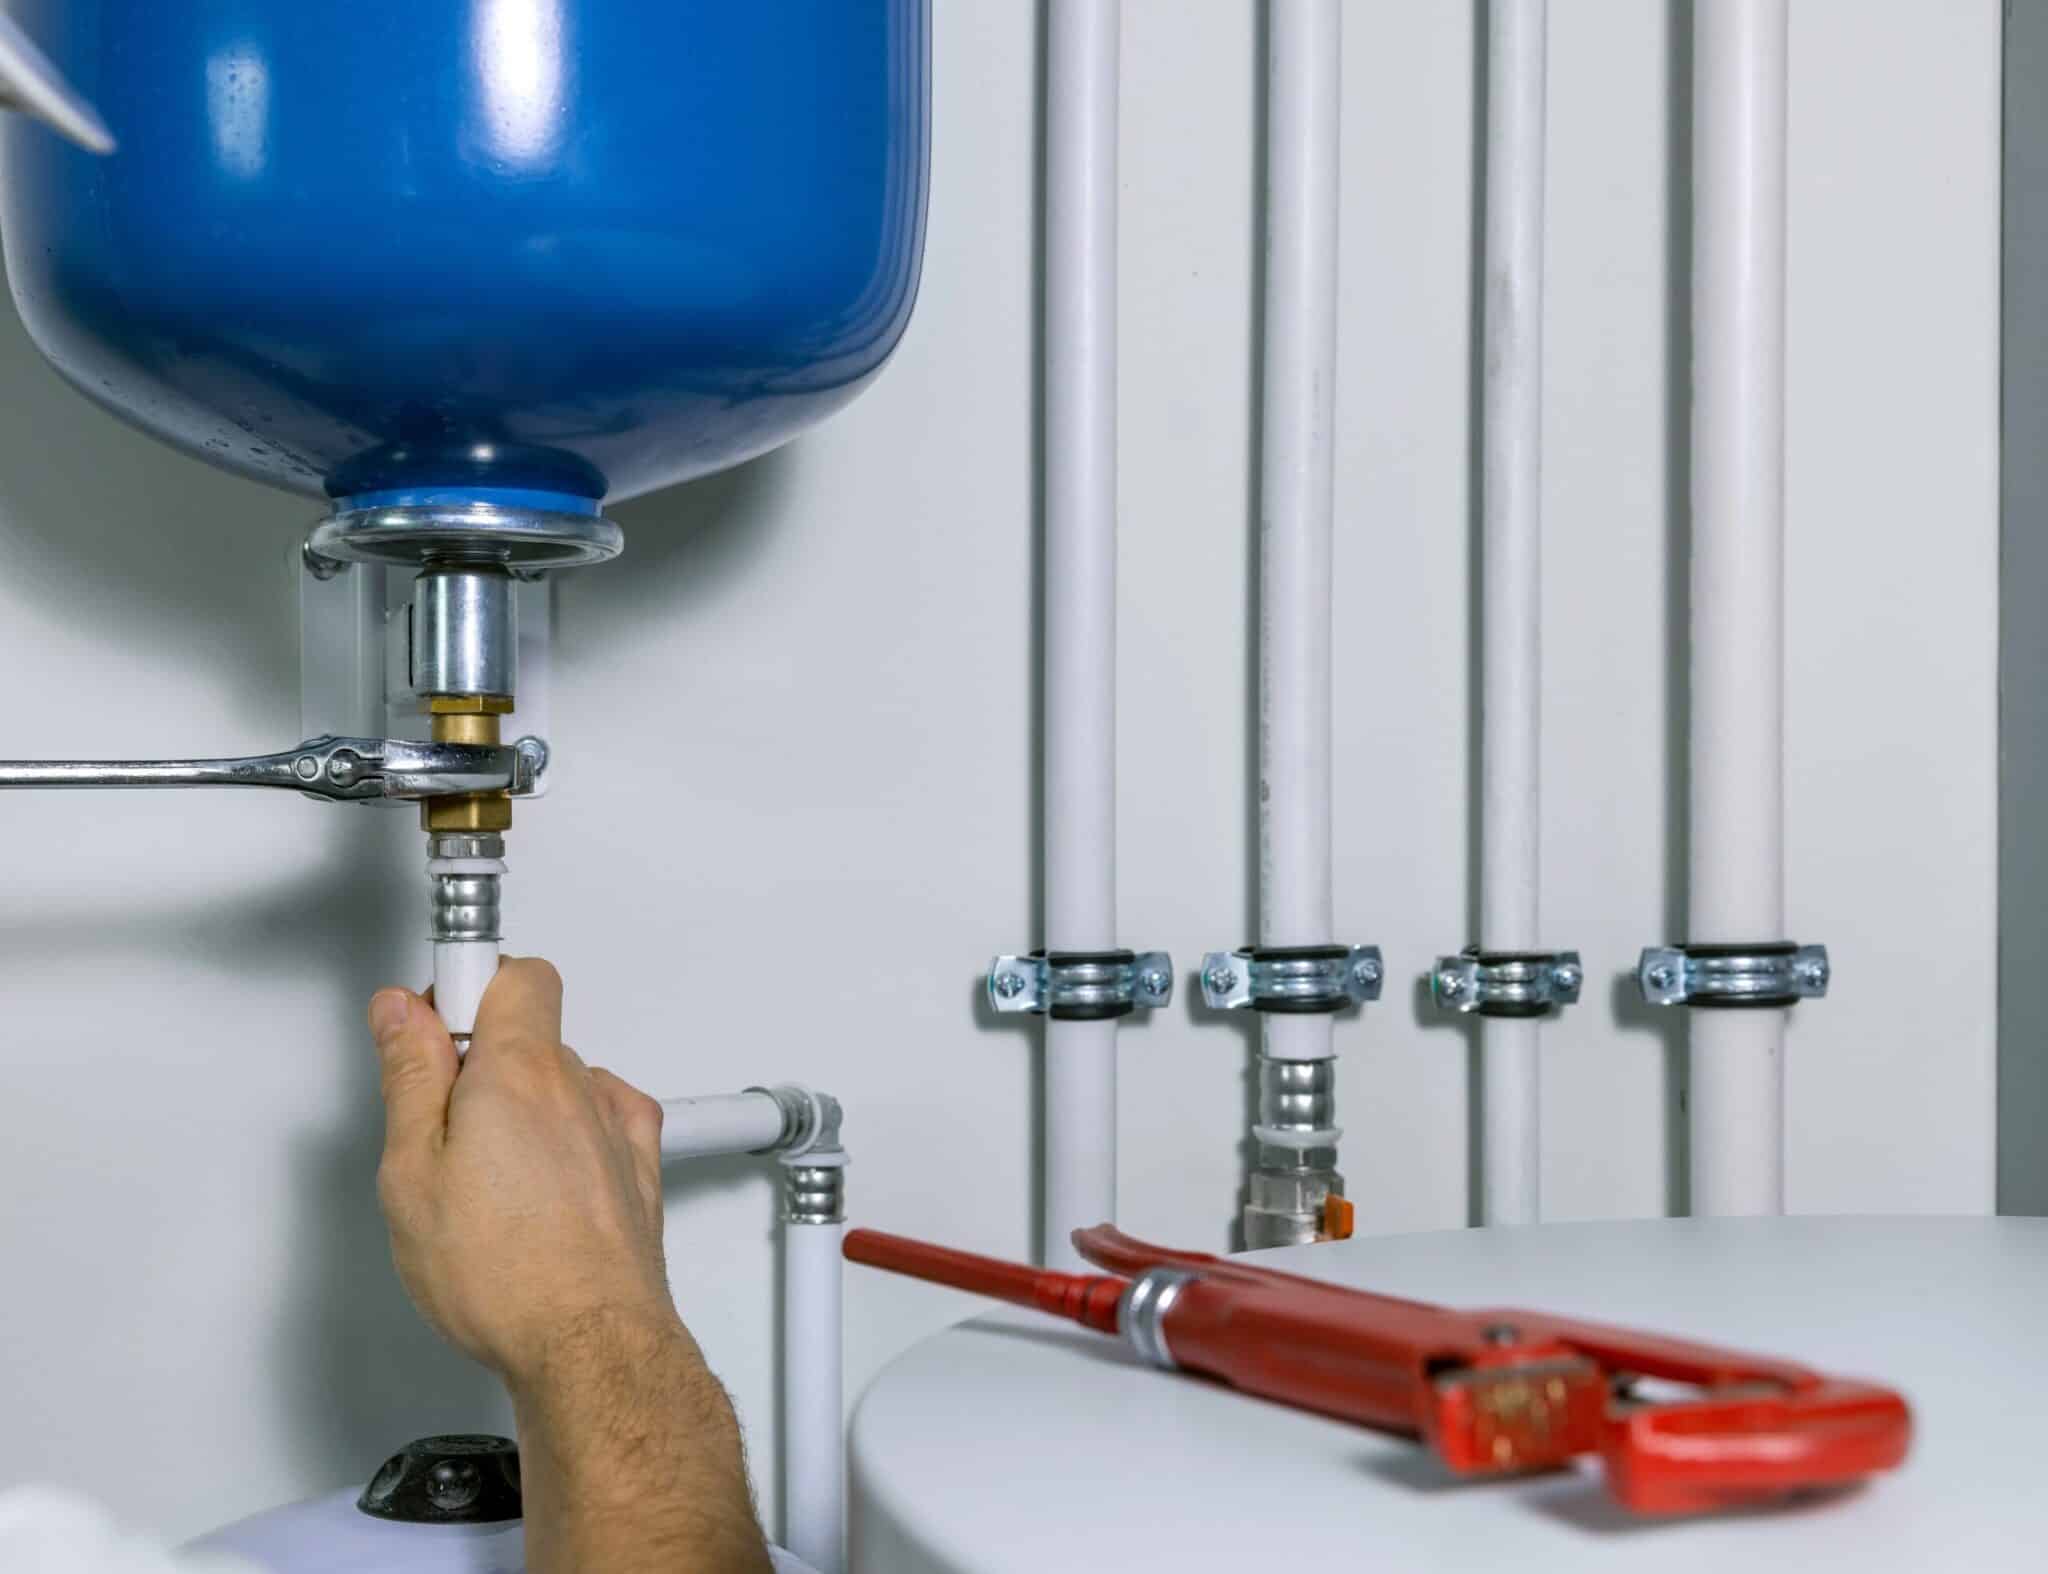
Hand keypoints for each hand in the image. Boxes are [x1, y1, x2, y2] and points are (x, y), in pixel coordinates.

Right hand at [369, 959, 675, 1383]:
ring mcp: (614, 1125)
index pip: (509, 972)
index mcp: (519, 1071)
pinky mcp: (637, 1167)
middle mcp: (578, 1086)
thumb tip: (401, 1013)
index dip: (462, 987)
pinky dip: (571, 1138)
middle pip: (528, 1030)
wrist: (589, 1343)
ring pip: (561, 1082)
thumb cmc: (506, 1274)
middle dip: (480, 1059)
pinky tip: (540, 1184)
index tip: (428, 1022)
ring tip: (487, 1177)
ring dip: (525, 1107)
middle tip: (440, 1123)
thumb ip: (409, 1077)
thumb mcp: (412, 1173)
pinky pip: (601, 1121)